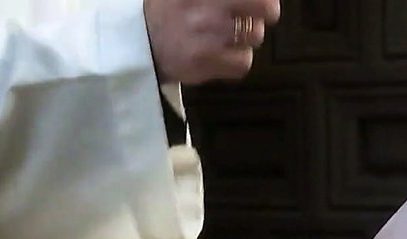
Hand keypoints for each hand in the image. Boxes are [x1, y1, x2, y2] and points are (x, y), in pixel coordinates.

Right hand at [144, 0, 280, 83]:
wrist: (140, 42)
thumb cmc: (170, 9)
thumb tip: (258, 0)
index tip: (264, 1)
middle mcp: (207, 7)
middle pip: (264, 6)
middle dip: (266, 10)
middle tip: (261, 13)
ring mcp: (207, 36)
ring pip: (255, 35)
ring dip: (249, 35)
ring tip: (232, 34)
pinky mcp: (206, 63)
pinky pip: (243, 62)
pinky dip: (239, 59)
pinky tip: (225, 53)